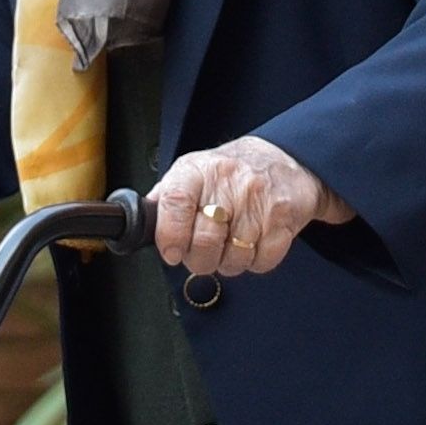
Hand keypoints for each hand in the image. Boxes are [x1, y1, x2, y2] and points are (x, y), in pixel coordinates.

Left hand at [151, 135, 350, 279]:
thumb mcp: (194, 172)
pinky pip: (262, 261)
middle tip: (202, 256)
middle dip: (200, 260)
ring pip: (234, 258)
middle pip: (204, 241)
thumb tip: (139, 223)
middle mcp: (228, 181)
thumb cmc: (233, 172)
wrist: (286, 161)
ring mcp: (258, 199)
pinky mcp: (283, 218)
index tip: (171, 252)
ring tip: (231, 245)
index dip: (170, 235)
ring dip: (229, 263)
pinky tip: (254, 244)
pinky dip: (256, 262)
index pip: (175, 202)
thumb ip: (167, 198)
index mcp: (198, 170)